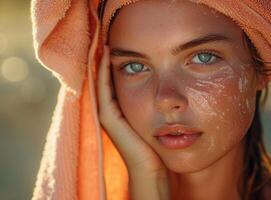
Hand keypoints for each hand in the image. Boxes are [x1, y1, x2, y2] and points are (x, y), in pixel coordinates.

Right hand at [97, 45, 170, 198]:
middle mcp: (111, 110)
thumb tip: (165, 93)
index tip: (120, 46)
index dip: (115, 64)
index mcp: (121, 110)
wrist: (151, 169)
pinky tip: (106, 55)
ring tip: (105, 43)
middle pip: (105, 80)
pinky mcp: (107, 116)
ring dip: (101, 63)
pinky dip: (102, 71)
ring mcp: (107, 113)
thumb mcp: (155, 121)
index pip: (115, 82)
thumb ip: (153, 106)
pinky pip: (102, 88)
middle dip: (106, 61)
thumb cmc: (156, 147)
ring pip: (100, 82)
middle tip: (109, 40)